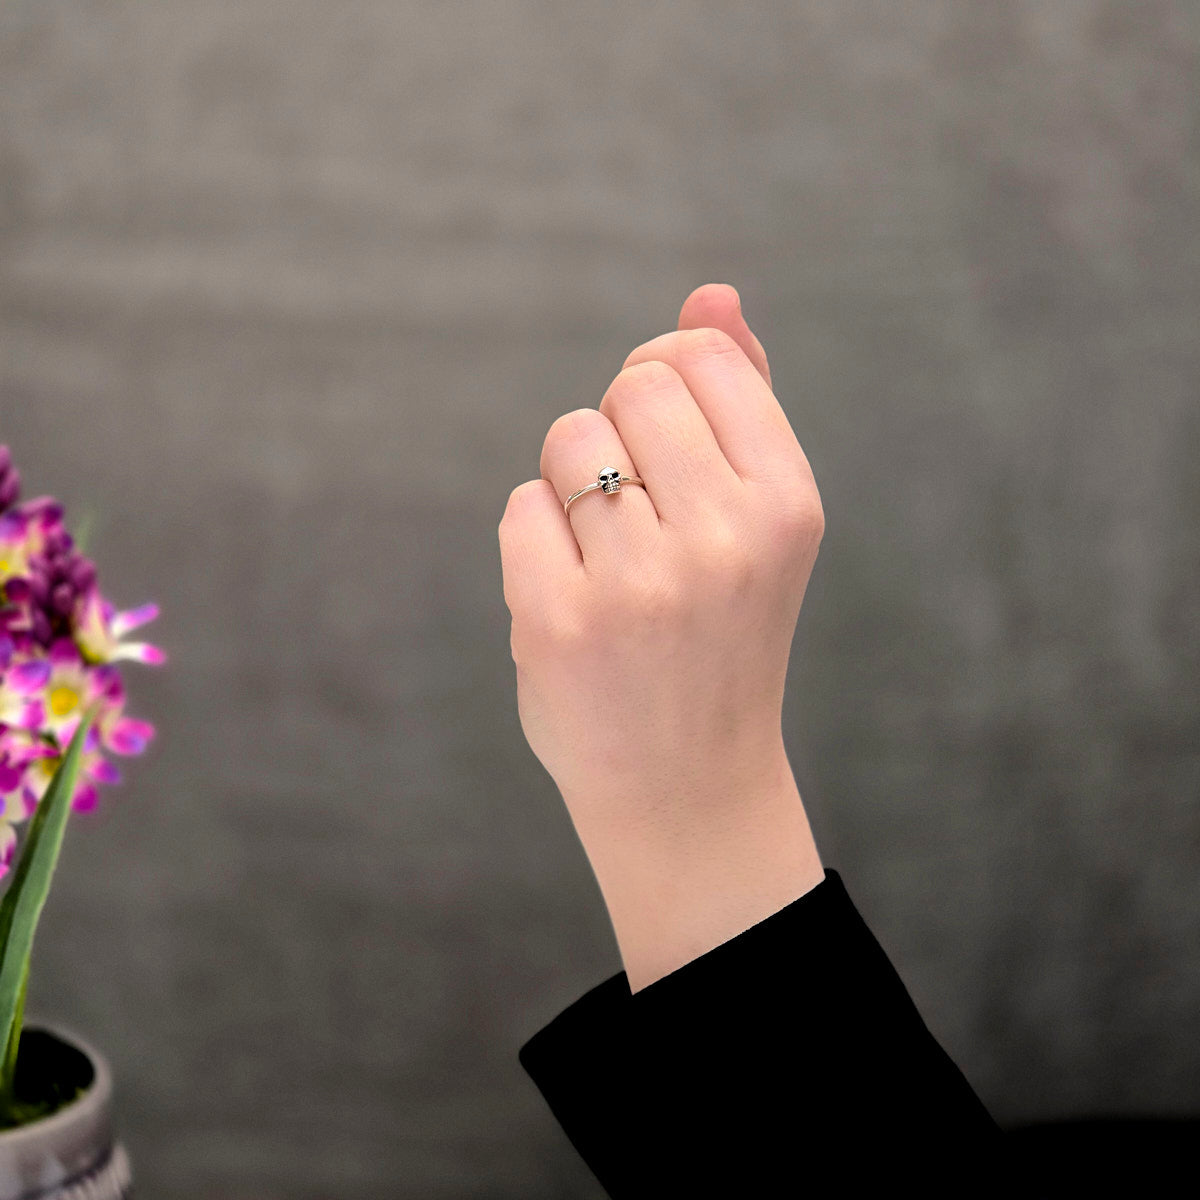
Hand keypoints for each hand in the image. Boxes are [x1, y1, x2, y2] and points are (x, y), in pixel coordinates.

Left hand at [499, 284, 825, 990]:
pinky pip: (521, 508)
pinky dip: (536, 542)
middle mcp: (725, 538)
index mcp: (788, 502)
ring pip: (569, 440)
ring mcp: (640, 584)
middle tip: (645, 519)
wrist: (687, 780)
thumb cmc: (720, 631)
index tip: (670, 447)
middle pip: (630, 385)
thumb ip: (741, 398)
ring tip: (612, 561)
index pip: (698, 356)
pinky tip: (574, 600)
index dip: (667, 388)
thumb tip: (713, 292)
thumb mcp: (757, 519)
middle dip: (623, 433)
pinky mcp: (560, 623)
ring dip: (574, 486)